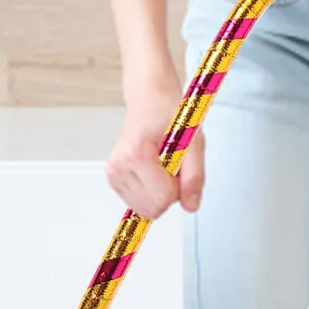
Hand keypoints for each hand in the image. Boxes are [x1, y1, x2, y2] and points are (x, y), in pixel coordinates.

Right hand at [107, 69, 204, 218]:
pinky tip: (153, 169)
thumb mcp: (194, 142)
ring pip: (146, 210)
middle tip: (171, 163)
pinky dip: (152, 191)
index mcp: (136, 155)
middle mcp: (119, 167)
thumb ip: (195, 177)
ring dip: (161, 191)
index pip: (164, 200)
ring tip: (162, 164)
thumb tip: (191, 207)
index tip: (179, 163)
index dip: (180, 187)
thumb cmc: (171, 114)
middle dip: (170, 192)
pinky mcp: (114, 178)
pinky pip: (140, 203)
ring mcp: (113, 174)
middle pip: (153, 209)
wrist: (149, 98)